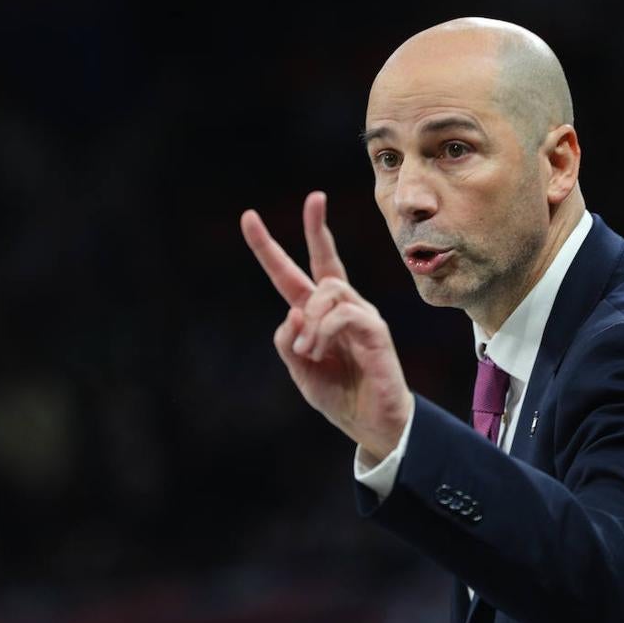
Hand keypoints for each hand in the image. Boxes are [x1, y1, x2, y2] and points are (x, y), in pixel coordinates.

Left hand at [241, 191, 412, 459]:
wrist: (372, 424)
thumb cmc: (339, 396)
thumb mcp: (299, 370)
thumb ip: (288, 342)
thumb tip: (294, 312)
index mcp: (316, 314)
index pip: (291, 273)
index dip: (268, 247)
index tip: (248, 217)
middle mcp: (340, 307)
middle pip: (325, 260)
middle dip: (317, 227)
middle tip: (315, 198)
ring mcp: (360, 315)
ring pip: (328, 290)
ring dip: (310, 321)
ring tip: (309, 352)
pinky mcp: (374, 329)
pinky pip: (342, 314)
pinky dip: (323, 332)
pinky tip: (319, 352)